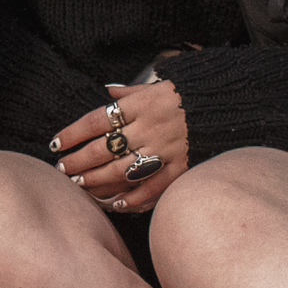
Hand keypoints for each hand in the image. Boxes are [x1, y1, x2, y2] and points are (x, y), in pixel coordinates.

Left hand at [49, 79, 189, 214]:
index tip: (55, 144)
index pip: (97, 120)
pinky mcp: (181, 169)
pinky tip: (115, 203)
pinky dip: (132, 198)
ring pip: (122, 171)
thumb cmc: (192, 94)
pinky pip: (152, 189)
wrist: (232, 107)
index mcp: (142, 105)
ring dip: (97, 181)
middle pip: (104, 149)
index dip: (73, 133)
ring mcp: (166, 151)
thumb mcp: (161, 84)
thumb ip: (133, 92)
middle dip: (79, 161)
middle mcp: (150, 128)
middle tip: (62, 170)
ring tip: (80, 186)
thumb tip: (109, 92)